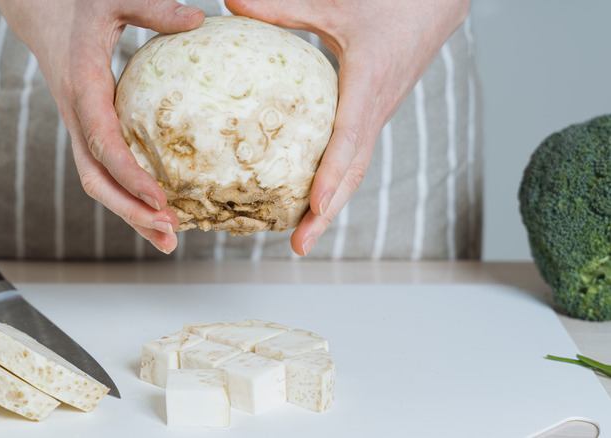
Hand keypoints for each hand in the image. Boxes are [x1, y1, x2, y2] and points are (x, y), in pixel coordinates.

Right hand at [0, 0, 204, 253]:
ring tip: (168, 239)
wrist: (40, 12)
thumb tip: (200, 18)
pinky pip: (104, 170)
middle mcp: (76, 115)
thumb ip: (153, 8)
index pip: (103, 143)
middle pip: (95, 178)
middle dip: (129, 211)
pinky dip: (127, 195)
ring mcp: (79, 126)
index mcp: (82, 87)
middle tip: (169, 232)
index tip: (160, 199)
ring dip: (129, 214)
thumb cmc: (79, 3)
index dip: (130, 175)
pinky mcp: (87, 129)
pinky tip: (157, 210)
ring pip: (98, 182)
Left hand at [225, 0, 469, 255]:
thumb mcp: (335, 2)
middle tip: (300, 245)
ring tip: (301, 236)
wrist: (435, 3)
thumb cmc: (390, 1)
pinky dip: (334, 181)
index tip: (314, 205)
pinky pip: (354, 154)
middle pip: (354, 171)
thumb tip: (230, 3)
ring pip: (355, 168)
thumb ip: (283, 6)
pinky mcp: (374, 112)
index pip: (350, 136)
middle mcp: (377, 106)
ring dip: (331, 204)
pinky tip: (309, 197)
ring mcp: (378, 113)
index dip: (332, 173)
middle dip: (328, 212)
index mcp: (370, 80)